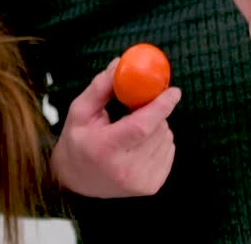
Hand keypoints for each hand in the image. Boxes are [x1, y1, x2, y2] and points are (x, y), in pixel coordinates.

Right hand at [50, 60, 180, 197]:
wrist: (75, 182)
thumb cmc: (77, 139)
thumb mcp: (80, 110)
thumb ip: (101, 86)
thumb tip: (121, 63)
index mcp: (105, 148)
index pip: (141, 126)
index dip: (160, 106)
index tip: (174, 90)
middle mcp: (125, 170)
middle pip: (157, 130)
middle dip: (154, 111)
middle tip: (140, 105)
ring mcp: (140, 182)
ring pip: (166, 139)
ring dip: (157, 125)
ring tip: (134, 128)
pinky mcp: (151, 187)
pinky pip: (169, 151)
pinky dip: (160, 139)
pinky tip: (141, 142)